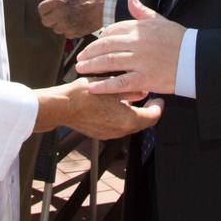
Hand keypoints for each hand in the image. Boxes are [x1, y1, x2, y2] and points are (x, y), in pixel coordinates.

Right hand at [34, 78, 162, 138]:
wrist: (62, 107)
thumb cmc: (83, 95)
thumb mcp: (110, 86)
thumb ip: (130, 90)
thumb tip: (142, 91)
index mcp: (127, 120)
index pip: (153, 117)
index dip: (158, 107)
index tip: (158, 99)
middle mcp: (120, 131)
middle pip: (143, 123)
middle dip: (147, 111)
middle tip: (149, 98)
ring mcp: (110, 134)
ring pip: (130, 125)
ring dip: (134, 114)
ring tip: (132, 99)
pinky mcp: (100, 133)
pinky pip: (118, 126)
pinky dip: (122, 117)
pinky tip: (116, 105)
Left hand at [38, 0, 108, 36]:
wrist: (104, 7)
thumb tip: (54, 4)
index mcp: (58, 1)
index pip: (41, 9)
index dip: (44, 11)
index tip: (47, 12)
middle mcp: (60, 14)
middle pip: (46, 22)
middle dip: (50, 20)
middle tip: (57, 18)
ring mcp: (66, 25)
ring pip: (56, 29)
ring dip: (61, 26)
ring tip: (70, 19)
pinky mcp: (74, 33)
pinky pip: (66, 34)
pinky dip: (70, 31)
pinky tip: (77, 24)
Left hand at [75, 0, 183, 95]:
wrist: (197, 59)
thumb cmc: (180, 40)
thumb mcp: (161, 21)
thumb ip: (143, 12)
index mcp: (140, 28)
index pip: (113, 30)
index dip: (101, 38)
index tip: (95, 44)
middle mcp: (137, 43)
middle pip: (106, 45)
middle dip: (90, 52)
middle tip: (80, 58)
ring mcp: (140, 61)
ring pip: (109, 62)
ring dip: (92, 65)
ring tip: (81, 69)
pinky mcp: (144, 79)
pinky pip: (120, 82)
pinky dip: (104, 85)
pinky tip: (92, 87)